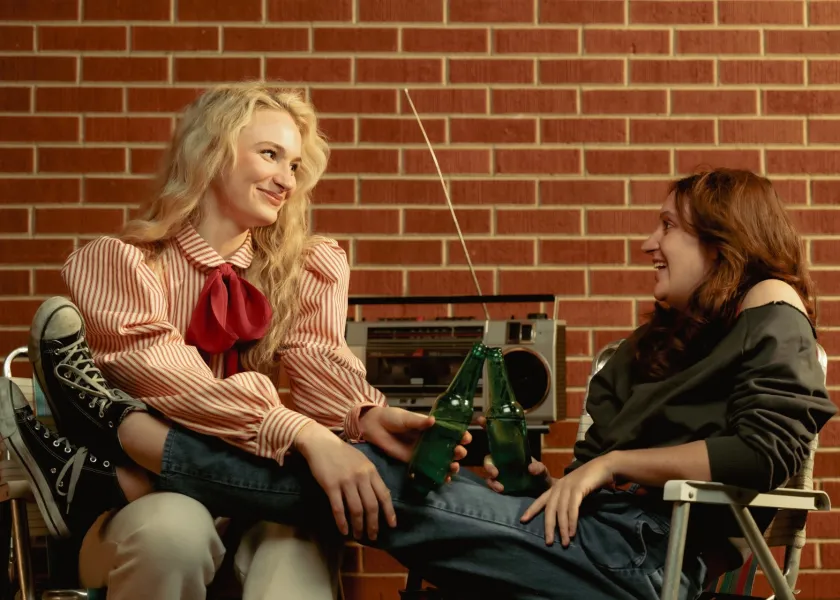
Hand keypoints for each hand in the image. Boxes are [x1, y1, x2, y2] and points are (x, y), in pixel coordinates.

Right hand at [294, 423, 395, 540]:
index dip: (389, 512)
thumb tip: (381, 496)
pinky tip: (344, 530)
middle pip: (371, 506)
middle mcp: (361, 477)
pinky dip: (342, 522)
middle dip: (373, 524)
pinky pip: (338, 508)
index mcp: (371, 470)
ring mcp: (346, 481)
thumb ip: (371, 477)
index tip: (391, 525)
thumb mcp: (362, 461)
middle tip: (373, 536)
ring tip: (358, 536)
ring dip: (358, 526)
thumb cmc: (342, 453)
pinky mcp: (331, 486)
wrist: (321, 444)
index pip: (384, 495)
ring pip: (356, 510)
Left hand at [360, 406, 470, 480]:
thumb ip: (418, 421)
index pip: (451, 431)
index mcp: (432, 427)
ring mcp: (423, 452)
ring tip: (454, 466)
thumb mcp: (406, 417)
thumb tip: (433, 421)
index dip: (460, 434)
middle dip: (458, 451)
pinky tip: (446, 479)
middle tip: (459, 452)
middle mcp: (431, 440)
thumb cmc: (392, 418)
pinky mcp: (414, 462)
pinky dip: (439, 476)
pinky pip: (429, 470)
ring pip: (442, 460)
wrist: (374, 427)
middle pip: (450, 447)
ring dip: (451, 464)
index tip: (465, 438)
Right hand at [482, 454, 551, 493]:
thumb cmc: (542, 477)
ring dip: (492, 483)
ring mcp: (503, 479)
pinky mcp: (505, 490)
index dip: (490, 462)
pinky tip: (503, 493)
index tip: (495, 471)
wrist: (545, 492)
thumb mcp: (542, 471)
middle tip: (495, 476)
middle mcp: (504, 467)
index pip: (495, 455)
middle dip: (489, 470)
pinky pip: (496, 489)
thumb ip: (539, 468)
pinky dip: (496, 491)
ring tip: (501, 489)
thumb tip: (530, 468)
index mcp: (511, 458)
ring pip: (490, 479)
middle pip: (489, 466)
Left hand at [520, 455, 615, 546]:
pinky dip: (572, 521)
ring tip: (564, 542)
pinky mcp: (578, 488)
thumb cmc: (589, 480)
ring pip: (561, 511)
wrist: (604, 466)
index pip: (541, 499)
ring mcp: (568, 486)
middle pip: (549, 509)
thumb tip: (564, 520)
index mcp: (556, 486)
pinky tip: (572, 532)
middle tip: (549, 542)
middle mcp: (559, 486)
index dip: (532, 510)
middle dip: (548, 527)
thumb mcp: (575, 489)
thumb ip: (568, 501)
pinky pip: (572, 508)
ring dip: (562, 528)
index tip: (522, 520)